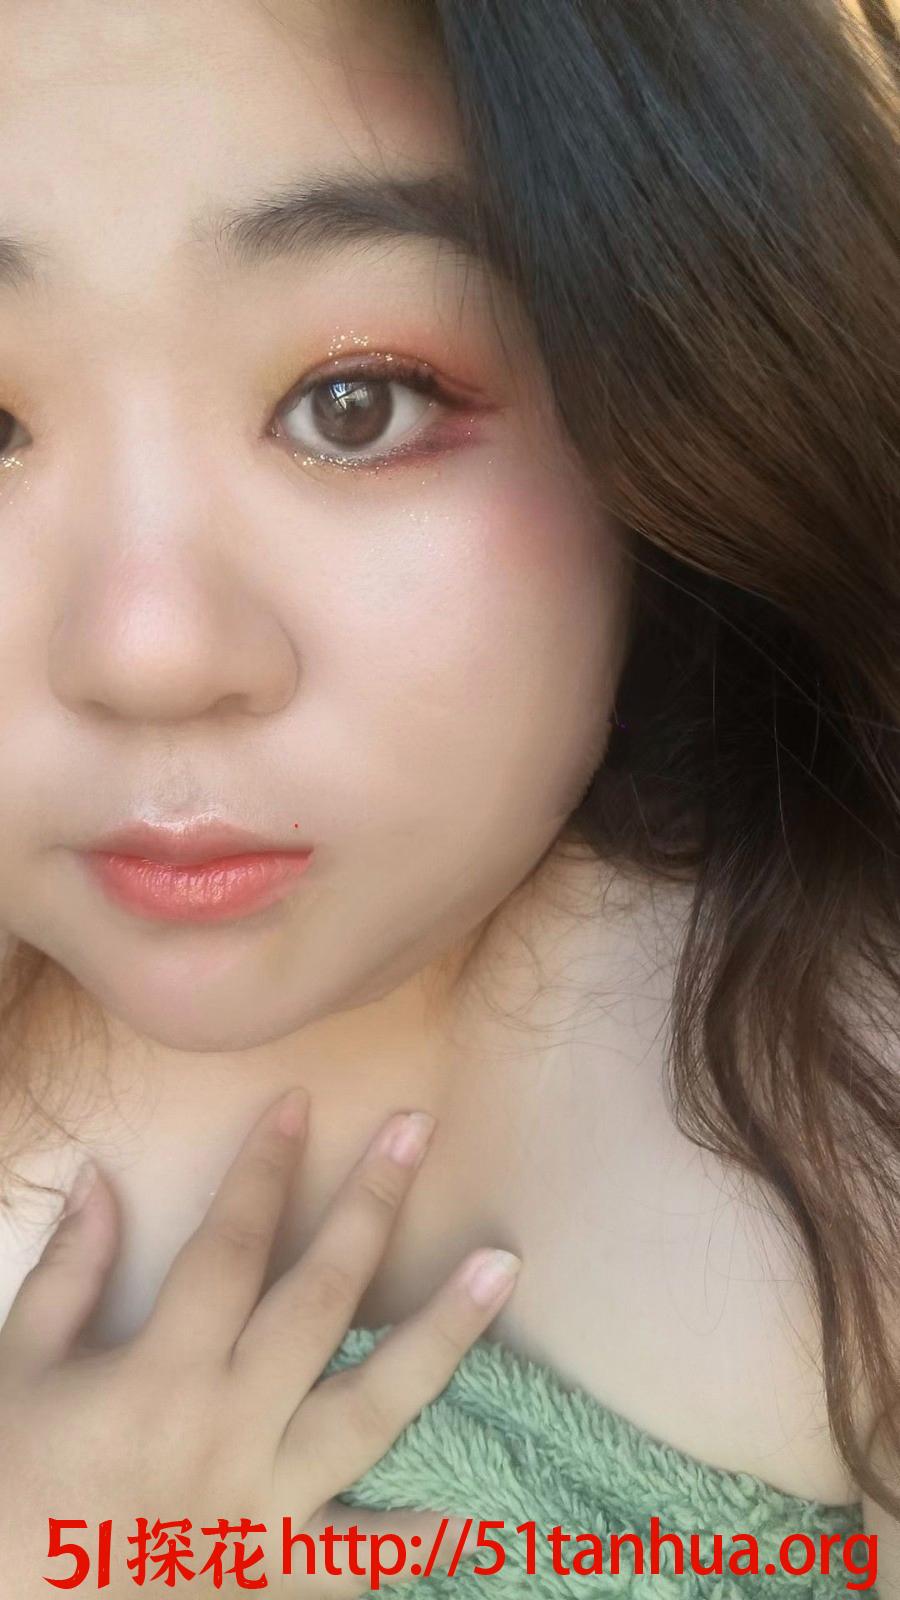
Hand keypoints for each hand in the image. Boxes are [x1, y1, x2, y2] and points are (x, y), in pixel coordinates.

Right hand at [0, 1089, 522, 1596]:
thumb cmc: (10, 1485)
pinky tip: (484, 1508)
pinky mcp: (277, 1572)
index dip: (266, 1169)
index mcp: (159, 1373)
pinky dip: (422, 1537)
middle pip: (320, 1300)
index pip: (230, 1247)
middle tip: (419, 1129)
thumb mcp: (18, 1368)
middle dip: (372, 1205)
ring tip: (503, 1265)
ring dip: (444, 1332)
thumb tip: (100, 1177)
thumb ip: (67, 1271)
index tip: (301, 1105)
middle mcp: (227, 1427)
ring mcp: (264, 1504)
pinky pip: (362, 1558)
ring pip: (373, 1408)